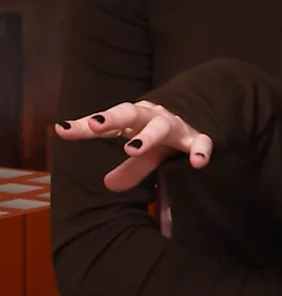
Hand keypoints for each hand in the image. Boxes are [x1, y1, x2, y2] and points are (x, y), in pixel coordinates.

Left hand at [54, 101, 212, 191]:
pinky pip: (200, 141)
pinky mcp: (198, 135)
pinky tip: (197, 162)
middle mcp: (153, 117)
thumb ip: (130, 168)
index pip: (107, 121)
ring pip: (161, 126)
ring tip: (131, 148)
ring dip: (147, 136)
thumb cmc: (166, 134)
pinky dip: (199, 150)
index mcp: (136, 119)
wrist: (205, 110)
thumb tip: (107, 185)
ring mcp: (176, 124)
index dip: (84, 126)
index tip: (62, 129)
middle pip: (130, 113)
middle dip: (113, 118)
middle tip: (96, 125)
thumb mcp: (147, 152)